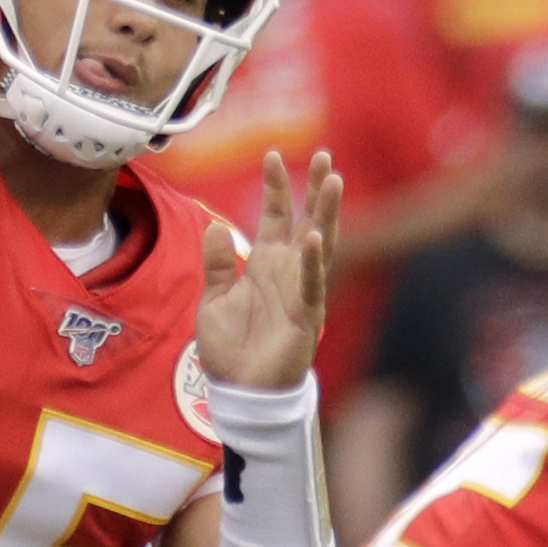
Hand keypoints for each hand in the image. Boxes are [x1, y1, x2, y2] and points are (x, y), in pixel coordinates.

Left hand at [196, 151, 341, 391]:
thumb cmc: (230, 350)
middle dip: (315, 188)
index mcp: (266, 265)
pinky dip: (311, 262)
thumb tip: (215, 226)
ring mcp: (300, 292)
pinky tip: (313, 237)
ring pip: (319, 244)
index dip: (275, 188)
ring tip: (334, 181)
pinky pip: (310, 284)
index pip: (275, 217)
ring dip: (325, 213)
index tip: (272, 155)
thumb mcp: (213, 300)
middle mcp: (287, 272)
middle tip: (325, 154)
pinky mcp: (305, 316)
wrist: (240, 392)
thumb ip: (217, 265)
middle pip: (305, 221)